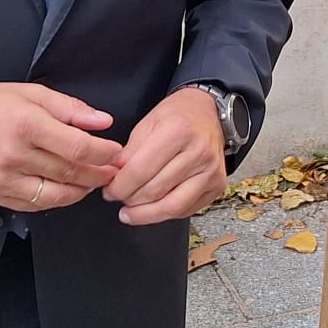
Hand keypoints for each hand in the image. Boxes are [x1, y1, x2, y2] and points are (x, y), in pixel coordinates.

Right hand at [0, 83, 122, 211]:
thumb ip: (70, 108)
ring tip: (94, 181)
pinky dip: (57, 200)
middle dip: (100, 173)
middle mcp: (15, 154)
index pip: (77, 147)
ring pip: (57, 195)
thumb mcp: (31, 93)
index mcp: (27, 125)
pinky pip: (36, 205)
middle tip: (114, 170)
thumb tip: (102, 121)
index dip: (103, 153)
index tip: (115, 152)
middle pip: (71, 173)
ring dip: (82, 191)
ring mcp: (5, 178)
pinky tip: (67, 190)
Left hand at [104, 88, 226, 225]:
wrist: (209, 112)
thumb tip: (115, 178)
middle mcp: (198, 152)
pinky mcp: (217, 185)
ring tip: (131, 213)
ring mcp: (211, 171)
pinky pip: (187, 210)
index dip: (119, 186)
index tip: (110, 191)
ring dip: (146, 214)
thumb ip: (130, 152)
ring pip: (172, 206)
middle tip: (119, 198)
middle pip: (155, 191)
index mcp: (177, 131)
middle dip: (130, 200)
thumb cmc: (178, 115)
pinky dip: (165, 213)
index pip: (140, 170)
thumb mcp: (147, 123)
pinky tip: (153, 209)